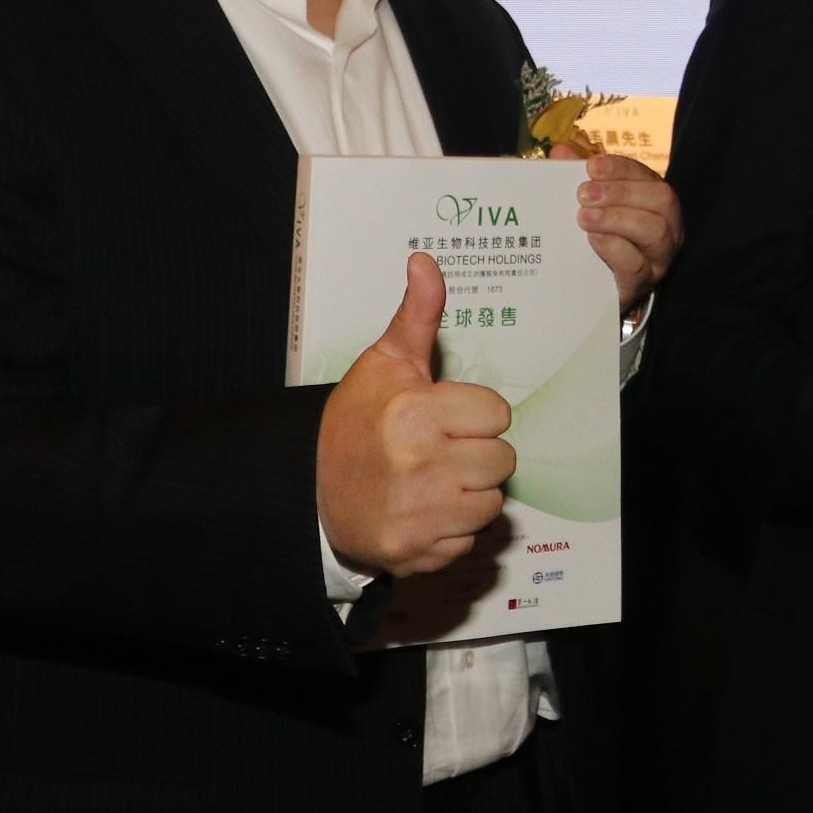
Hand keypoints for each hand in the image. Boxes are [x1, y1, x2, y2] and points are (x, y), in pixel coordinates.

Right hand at [314, 252, 516, 576]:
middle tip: (441, 449)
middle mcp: (417, 464)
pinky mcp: (414, 551)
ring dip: (470, 493)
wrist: (309, 490)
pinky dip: (451, 529)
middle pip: (503, 460)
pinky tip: (424, 511)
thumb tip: (425, 262)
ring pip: (492, 502)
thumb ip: (416, 316)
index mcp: (414, 412)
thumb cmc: (356, 422)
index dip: (476, 414)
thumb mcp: (384, 364)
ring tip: (434, 480)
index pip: (498, 414)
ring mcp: (416, 512)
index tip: (446, 416)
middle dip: (478, 454)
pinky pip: (469, 539)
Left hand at [550, 144, 679, 313]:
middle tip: (584, 194)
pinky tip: (592, 240)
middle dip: (621, 192)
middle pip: (662, 200)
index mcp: (655, 202)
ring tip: (584, 217)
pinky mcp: (641, 285)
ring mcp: (658, 258)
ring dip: (617, 218)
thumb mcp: (590, 204)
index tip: (592, 166)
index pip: (649, 177)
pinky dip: (613, 247)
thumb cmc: (596, 237)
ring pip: (655, 231)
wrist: (592, 290)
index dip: (622, 168)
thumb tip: (562, 151)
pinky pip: (636, 265)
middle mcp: (667, 227)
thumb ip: (577, 176)